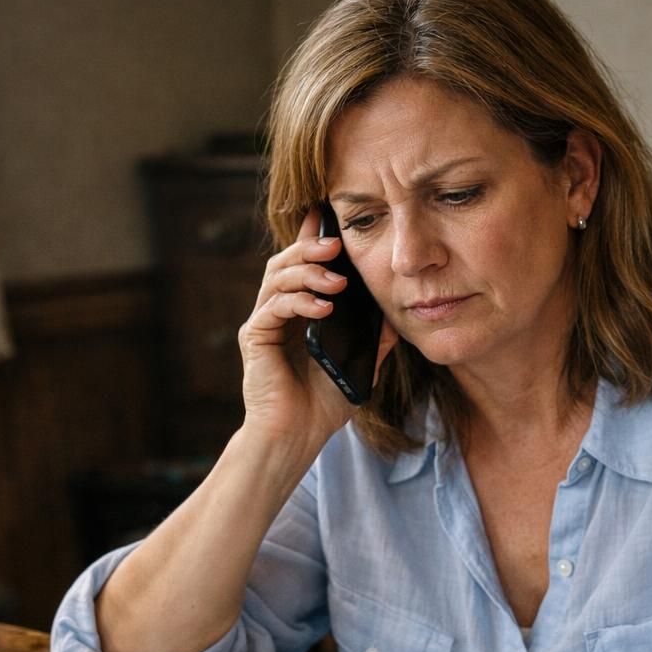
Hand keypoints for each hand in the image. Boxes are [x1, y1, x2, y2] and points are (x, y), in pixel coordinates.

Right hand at [238, 208, 397, 451]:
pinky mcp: (254, 337)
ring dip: (308, 271)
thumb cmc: (324, 404)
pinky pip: (273, 307)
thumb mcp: (359, 366)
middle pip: (286, 261)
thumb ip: (374, 341)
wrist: (297, 437)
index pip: (303, 264)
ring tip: (337, 279)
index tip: (328, 214)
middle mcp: (278, 311)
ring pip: (277, 277)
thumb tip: (397, 318)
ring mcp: (264, 322)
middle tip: (337, 243)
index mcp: (300, 311)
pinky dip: (299, 302)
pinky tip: (324, 308)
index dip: (313, 237)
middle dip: (311, 247)